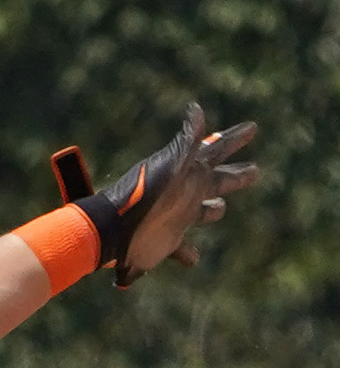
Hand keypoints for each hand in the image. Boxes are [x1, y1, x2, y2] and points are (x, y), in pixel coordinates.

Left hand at [115, 108, 261, 284]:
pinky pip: (183, 250)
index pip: (217, 150)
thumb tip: (195, 108)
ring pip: (204, 213)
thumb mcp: (168, 165)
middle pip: (219, 182)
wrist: (111, 229)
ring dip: (214, 211)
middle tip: (255, 169)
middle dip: (236, 175)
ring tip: (221, 208)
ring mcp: (176, 218)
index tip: (251, 127)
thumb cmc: (141, 196)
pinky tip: (193, 259)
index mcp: (189, 174)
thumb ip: (185, 142)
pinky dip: (189, 254)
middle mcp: (186, 194)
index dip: (234, 139)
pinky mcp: (165, 243)